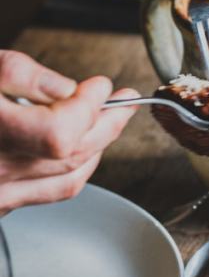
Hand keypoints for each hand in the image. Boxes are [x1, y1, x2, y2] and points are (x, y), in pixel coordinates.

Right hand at [0, 51, 137, 213]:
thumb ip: (23, 76)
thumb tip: (69, 89)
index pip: (60, 132)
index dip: (88, 107)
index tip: (99, 86)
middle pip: (72, 155)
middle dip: (107, 124)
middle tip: (127, 102)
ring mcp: (1, 192)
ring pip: (68, 177)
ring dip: (98, 147)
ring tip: (112, 120)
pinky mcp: (3, 201)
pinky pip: (52, 191)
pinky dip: (78, 169)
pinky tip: (87, 150)